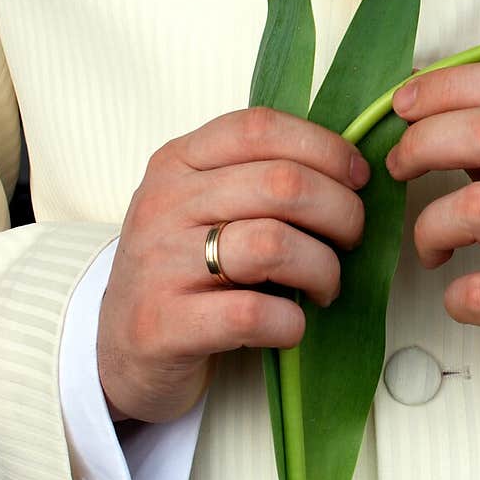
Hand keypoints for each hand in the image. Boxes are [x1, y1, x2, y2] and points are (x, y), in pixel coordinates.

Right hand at [97, 107, 370, 423]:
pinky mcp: (163, 324)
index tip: (358, 179)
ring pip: (274, 245)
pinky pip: (253, 314)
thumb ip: (258, 178)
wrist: (120, 350)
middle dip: (341, 213)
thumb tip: (352, 168)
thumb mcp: (205, 207)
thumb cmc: (184, 273)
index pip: (261, 128)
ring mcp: (158, 264)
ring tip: (325, 287)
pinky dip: (291, 322)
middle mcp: (163, 204)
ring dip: (323, 269)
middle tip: (351, 241)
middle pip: (283, 184)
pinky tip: (291, 326)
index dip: (326, 149)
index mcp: (177, 162)